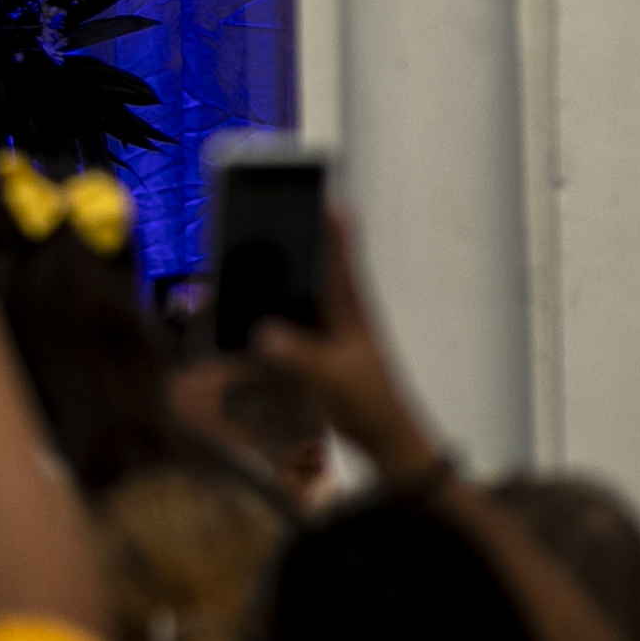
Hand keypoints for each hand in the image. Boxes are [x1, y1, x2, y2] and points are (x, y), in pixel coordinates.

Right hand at [252, 209, 433, 475]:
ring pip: (305, 297)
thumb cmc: (369, 402)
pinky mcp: (321, 355)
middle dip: (300, 245)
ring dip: (285, 281)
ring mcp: (333, 336)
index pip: (342, 260)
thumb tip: (260, 332)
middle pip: (319, 270)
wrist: (388, 439)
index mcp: (351, 312)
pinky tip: (250, 316)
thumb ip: (297, 355)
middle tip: (273, 220)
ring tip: (253, 262)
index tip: (325, 201)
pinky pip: (293, 326)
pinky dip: (274, 316)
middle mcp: (343, 316)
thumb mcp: (331, 377)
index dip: (334, 230)